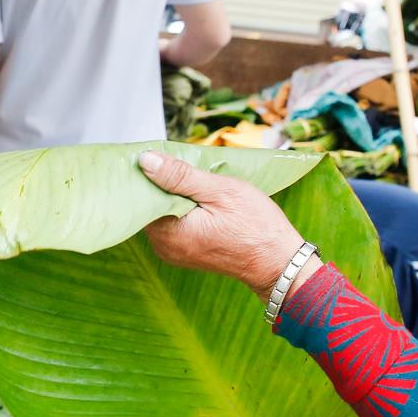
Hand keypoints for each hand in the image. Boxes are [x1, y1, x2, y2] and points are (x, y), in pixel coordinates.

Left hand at [138, 150, 305, 297]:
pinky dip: (180, 208)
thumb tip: (145, 161)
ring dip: (172, 195)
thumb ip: (179, 176)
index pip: (139, 197)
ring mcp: (173, 252)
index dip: (146, 174)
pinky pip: (172, 224)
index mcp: (169, 232)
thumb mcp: (220, 191)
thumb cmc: (256, 226)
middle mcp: (164, 246)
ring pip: (161, 214)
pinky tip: (197, 197)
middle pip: (148, 205)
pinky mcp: (184, 252)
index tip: (156, 154)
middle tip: (180, 163)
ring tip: (193, 180)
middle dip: (160, 183)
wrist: (278, 262)